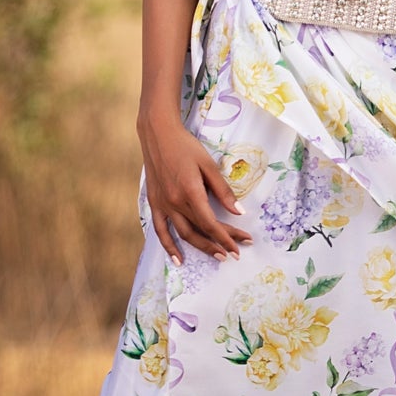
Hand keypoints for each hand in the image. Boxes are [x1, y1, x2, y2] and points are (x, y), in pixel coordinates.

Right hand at [138, 109, 253, 262]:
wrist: (158, 135)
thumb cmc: (186, 147)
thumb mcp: (208, 165)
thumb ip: (223, 190)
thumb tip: (239, 211)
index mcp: (191, 192)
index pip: (211, 223)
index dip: (227, 237)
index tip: (240, 246)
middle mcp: (175, 202)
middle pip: (201, 230)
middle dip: (219, 244)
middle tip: (235, 254)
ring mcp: (163, 205)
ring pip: (183, 234)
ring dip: (201, 248)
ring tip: (217, 256)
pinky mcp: (155, 204)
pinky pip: (161, 230)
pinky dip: (169, 247)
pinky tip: (178, 260)